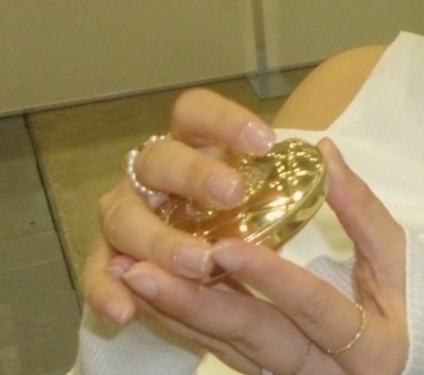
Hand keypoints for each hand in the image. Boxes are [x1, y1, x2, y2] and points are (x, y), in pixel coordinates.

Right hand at [84, 87, 274, 328]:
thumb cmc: (242, 222)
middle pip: (158, 159)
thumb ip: (291, 179)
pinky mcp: (106, 262)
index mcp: (191, 147)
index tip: (265, 141)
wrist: (205, 274)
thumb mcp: (270, 198)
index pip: (195, 113)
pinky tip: (126, 310)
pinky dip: (106, 290)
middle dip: (193, 176)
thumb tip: (327, 152)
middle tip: (233, 196)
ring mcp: (125, 215)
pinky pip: (95, 274)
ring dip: (158, 239)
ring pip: (125, 215)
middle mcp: (152, 175)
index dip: (224, 121)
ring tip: (197, 264)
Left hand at [117, 139, 407, 374]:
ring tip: (133, 278)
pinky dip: (188, 325)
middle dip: (198, 306)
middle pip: (258, 342)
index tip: (224, 246)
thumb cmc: (418, 303)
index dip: (269, 279)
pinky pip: (226, 354)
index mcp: (371, 348)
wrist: (418, 362)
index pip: (313, 310)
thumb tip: (324, 150)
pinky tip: (154, 297)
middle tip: (147, 269)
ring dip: (179, 316)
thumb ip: (363, 208)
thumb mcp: (402, 256)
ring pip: (232, 352)